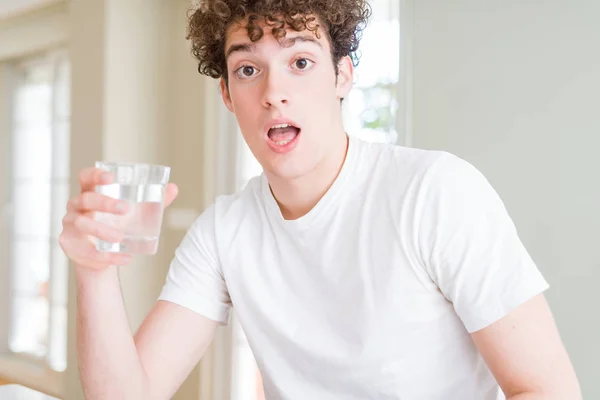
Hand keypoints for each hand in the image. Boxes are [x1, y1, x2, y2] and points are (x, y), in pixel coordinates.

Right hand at [58, 167, 178, 270]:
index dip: (95, 174)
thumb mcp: (135, 213)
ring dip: (102, 231)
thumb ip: (153, 201)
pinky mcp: (70, 245)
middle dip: (105, 203)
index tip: (111, 177)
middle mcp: (76, 206)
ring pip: (82, 224)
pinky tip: (124, 258)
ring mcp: (70, 225)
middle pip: (86, 199)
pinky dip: (107, 255)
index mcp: (91, 193)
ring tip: (120, 238)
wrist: (103, 256)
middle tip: (125, 209)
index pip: (86, 177)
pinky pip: (87, 250)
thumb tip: (173, 188)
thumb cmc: (117, 226)